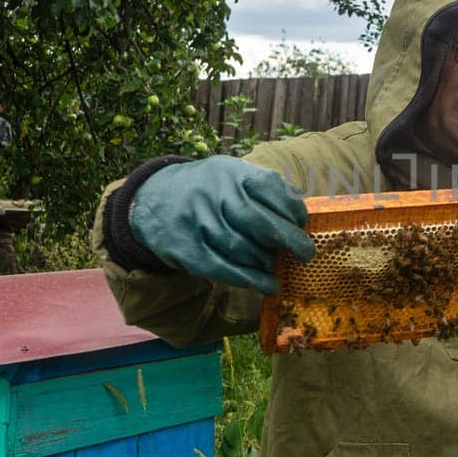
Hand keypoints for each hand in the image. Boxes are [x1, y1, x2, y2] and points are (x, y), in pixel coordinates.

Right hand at [129, 156, 314, 291]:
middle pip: (258, 222)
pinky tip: (269, 285)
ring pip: (242, 248)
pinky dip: (251, 280)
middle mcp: (212, 194)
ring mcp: (196, 221)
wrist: (150, 199)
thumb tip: (300, 215)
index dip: (293, 209)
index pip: (271, 188)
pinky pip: (223, 269)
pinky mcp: (185, 249)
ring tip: (276, 265)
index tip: (303, 223)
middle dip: (289, 240)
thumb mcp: (230, 176)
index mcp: (229, 171)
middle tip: (307, 254)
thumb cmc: (206, 191)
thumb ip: (262, 189)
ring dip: (266, 261)